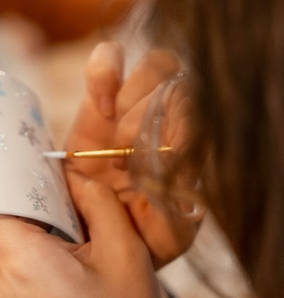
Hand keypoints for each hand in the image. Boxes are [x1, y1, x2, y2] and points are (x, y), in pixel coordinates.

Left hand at [0, 175, 164, 297]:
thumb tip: (74, 171)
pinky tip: (73, 260)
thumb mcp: (125, 255)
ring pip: (10, 231)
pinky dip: (39, 246)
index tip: (19, 151)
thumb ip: (97, 202)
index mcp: (19, 256)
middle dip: (37, 197)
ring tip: (83, 240)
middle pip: (1, 210)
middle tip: (77, 197)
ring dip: (43, 224)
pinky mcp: (0, 297)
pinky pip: (14, 253)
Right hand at [65, 42, 198, 268]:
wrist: (93, 236)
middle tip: (126, 159)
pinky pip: (107, 59)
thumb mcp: (165, 236)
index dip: (181, 131)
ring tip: (114, 140)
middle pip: (186, 83)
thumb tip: (179, 175)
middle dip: (155, 119)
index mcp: (193, 148)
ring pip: (158, 64)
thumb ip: (178, 215)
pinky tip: (101, 109)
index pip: (205, 113)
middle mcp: (170, 120)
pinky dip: (104, 73)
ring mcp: (135, 107)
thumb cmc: (137, 237)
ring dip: (136, 101)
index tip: (152, 164)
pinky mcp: (98, 101)